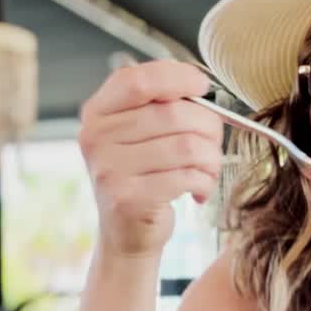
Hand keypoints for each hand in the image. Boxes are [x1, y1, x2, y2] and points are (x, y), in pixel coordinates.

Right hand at [78, 59, 223, 257]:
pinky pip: (185, 177)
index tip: (202, 86)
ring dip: (211, 158)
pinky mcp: (126, 199)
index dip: (177, 77)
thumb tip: (201, 88)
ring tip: (209, 169)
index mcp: (98, 113)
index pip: (138, 80)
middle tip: (214, 141)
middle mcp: (96, 138)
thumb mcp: (140, 134)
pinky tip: (199, 189)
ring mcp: (108, 169)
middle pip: (172, 113)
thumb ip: (160, 105)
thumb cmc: (144, 177)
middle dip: (208, 126)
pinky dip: (204, 182)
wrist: (126, 233)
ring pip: (186, 146)